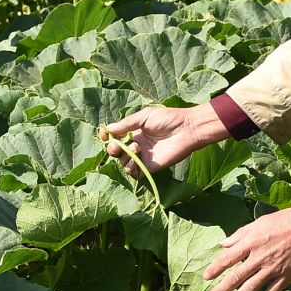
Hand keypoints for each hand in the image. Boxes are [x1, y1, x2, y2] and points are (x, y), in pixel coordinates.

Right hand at [101, 104, 226, 175]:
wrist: (187, 129)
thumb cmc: (168, 119)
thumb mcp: (144, 116)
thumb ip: (127, 124)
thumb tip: (108, 129)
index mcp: (134, 132)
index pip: (115, 137)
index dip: (107, 137)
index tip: (104, 134)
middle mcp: (137, 145)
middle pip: (116, 152)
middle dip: (112, 149)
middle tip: (117, 146)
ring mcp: (143, 157)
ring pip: (123, 163)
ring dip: (124, 157)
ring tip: (136, 148)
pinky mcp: (150, 167)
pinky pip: (135, 173)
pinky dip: (130, 169)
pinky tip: (135, 161)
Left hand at [204, 202, 290, 290]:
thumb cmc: (287, 220)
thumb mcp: (260, 222)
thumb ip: (240, 234)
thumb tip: (223, 244)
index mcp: (252, 242)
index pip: (227, 258)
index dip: (215, 269)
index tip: (206, 277)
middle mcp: (259, 257)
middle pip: (235, 277)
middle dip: (220, 290)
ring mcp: (273, 269)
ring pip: (250, 289)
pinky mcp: (286, 278)